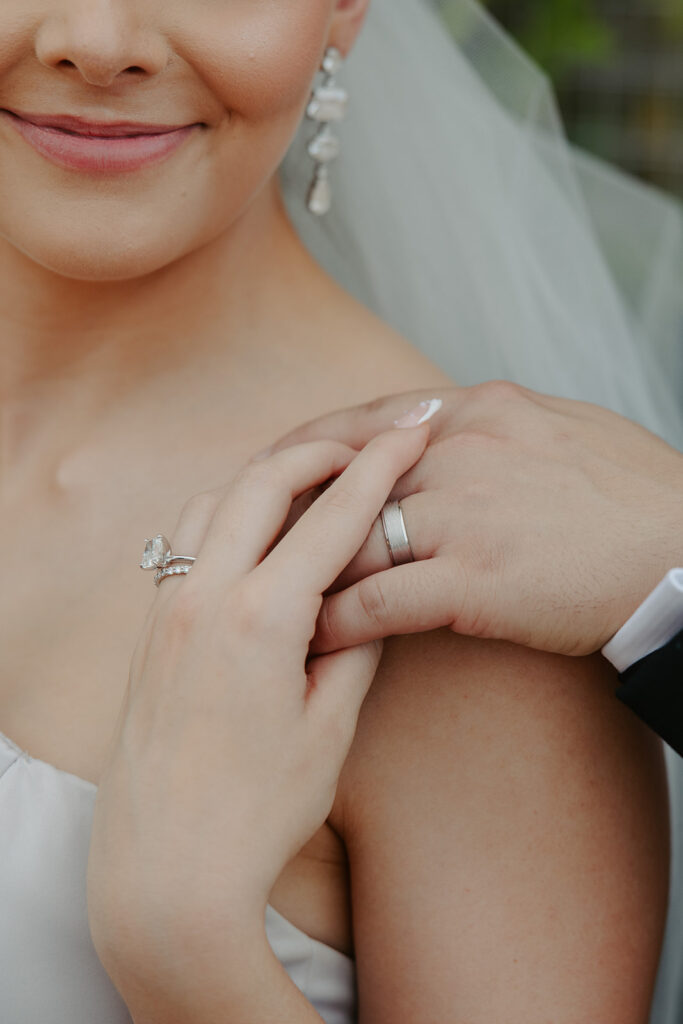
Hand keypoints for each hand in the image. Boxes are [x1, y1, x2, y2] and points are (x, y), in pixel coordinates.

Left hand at [86, 426, 428, 1011]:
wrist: (168, 870)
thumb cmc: (256, 812)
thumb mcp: (328, 728)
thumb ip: (352, 647)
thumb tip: (364, 597)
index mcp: (259, 619)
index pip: (332, 517)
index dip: (379, 467)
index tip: (410, 431)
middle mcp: (203, 598)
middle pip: (262, 482)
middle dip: (319, 450)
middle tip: (364, 444)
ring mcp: (168, 609)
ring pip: (213, 501)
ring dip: (264, 476)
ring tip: (310, 481)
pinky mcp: (151, 628)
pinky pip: (184, 538)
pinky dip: (223, 512)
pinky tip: (252, 532)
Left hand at [269, 383, 682, 656]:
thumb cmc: (633, 497)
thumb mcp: (562, 429)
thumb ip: (491, 426)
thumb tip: (440, 427)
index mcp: (480, 409)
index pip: (367, 419)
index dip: (310, 445)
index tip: (271, 468)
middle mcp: (462, 450)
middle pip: (341, 476)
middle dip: (288, 509)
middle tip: (245, 539)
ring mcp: (464, 513)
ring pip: (349, 539)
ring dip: (304, 570)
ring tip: (266, 596)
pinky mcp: (474, 580)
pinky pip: (376, 598)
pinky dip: (338, 620)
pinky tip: (313, 639)